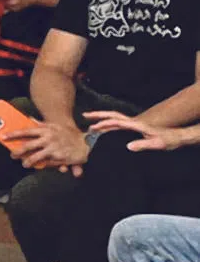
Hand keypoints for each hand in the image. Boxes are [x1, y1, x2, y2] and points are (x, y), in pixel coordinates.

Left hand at [4, 119, 88, 173]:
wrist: (85, 140)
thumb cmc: (64, 132)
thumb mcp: (51, 126)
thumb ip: (39, 123)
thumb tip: (28, 118)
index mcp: (44, 129)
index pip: (25, 131)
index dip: (13, 134)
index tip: (3, 137)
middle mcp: (47, 138)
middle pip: (27, 146)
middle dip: (17, 152)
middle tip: (12, 155)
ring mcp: (53, 148)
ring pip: (34, 157)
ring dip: (27, 162)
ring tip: (24, 164)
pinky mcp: (58, 158)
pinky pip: (46, 163)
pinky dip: (42, 165)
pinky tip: (39, 166)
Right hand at [85, 112, 199, 151]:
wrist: (178, 137)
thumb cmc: (169, 140)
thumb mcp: (158, 144)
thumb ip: (144, 144)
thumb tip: (128, 146)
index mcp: (137, 124)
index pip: (117, 121)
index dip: (105, 123)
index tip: (93, 127)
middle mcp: (134, 122)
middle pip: (113, 115)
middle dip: (98, 115)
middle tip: (85, 115)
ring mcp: (134, 124)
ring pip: (114, 119)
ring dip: (102, 119)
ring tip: (90, 124)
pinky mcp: (135, 128)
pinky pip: (118, 125)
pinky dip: (108, 125)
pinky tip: (104, 131)